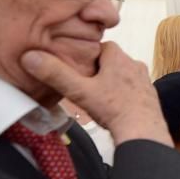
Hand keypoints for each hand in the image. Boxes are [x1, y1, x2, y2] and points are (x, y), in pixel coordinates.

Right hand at [21, 44, 171, 146]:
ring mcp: (144, 79)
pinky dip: (122, 94)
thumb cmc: (113, 109)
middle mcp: (134, 64)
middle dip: (97, 70)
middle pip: (109, 61)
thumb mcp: (80, 91)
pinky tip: (114, 107)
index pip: (98, 47)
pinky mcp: (149, 94)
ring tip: (98, 98)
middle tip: (84, 86)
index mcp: (118, 56)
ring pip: (121, 75)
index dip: (85, 57)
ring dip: (110, 83)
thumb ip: (56, 74)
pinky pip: (131, 89)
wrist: (143, 132)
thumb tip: (30, 57)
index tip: (76, 69)